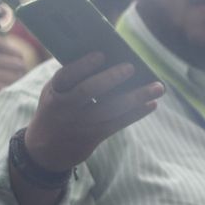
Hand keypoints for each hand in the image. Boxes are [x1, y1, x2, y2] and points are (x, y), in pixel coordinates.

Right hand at [22, 52, 164, 172]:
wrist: (47, 149)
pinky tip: (152, 103)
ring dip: (136, 98)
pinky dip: (136, 113)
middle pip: (88, 91)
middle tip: (131, 67)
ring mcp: (80, 124)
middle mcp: (66, 108)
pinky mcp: (94, 137)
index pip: (66, 76)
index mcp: (54, 92)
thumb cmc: (58, 107)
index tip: (101, 54)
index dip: (83, 65)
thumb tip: (110, 56)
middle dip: (110, 78)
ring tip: (157, 87)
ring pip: (110, 110)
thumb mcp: (55, 92)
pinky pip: (118, 123)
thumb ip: (74, 77)